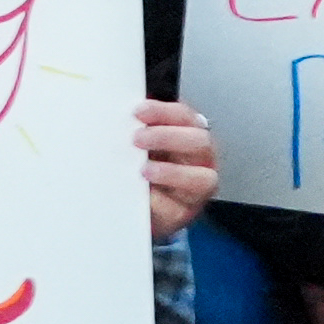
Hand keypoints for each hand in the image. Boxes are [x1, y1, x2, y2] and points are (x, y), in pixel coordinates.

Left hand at [131, 97, 217, 237]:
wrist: (146, 204)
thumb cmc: (150, 166)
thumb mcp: (146, 142)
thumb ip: (141, 127)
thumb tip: (121, 116)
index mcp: (191, 134)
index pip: (185, 116)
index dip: (163, 111)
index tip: (139, 111)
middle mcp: (201, 158)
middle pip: (200, 141)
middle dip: (167, 137)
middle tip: (138, 139)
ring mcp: (198, 187)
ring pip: (202, 178)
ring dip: (171, 172)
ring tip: (144, 170)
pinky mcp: (185, 212)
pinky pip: (177, 207)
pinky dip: (159, 201)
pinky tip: (145, 194)